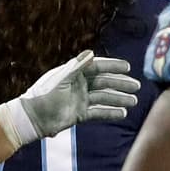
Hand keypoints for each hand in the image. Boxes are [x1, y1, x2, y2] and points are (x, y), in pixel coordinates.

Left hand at [0, 50, 139, 147]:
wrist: (32, 118)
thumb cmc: (44, 95)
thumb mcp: (61, 79)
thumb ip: (76, 67)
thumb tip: (91, 52)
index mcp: (73, 74)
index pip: (97, 67)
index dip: (112, 66)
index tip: (127, 67)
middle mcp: (78, 86)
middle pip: (104, 82)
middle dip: (120, 84)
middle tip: (137, 86)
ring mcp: (80, 100)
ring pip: (103, 98)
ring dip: (118, 99)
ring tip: (133, 101)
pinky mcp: (79, 114)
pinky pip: (98, 113)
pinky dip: (110, 113)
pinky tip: (123, 114)